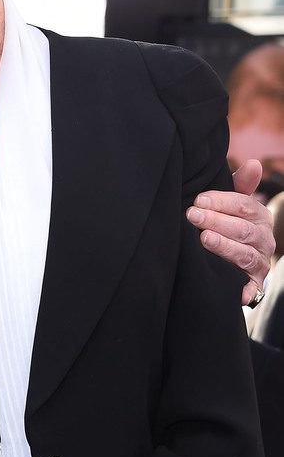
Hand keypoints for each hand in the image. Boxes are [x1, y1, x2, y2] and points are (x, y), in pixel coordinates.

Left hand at [187, 159, 272, 304]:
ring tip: (204, 239)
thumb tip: (255, 164)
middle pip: (242, 229)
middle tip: (193, 215)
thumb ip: (240, 186)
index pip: (244, 206)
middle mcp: (263, 239)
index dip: (221, 201)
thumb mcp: (235, 205)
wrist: (238, 261)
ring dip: (224, 246)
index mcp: (260, 217)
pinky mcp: (254, 284)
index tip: (199, 199)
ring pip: (244, 254)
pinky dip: (245, 291)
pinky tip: (236, 292)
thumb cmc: (231, 225)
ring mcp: (260, 262)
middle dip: (216, 221)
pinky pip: (251, 288)